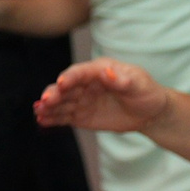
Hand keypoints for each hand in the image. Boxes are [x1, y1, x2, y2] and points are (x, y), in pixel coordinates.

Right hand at [34, 58, 170, 131]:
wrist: (151, 113)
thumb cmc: (147, 93)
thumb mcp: (140, 85)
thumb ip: (123, 80)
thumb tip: (107, 73)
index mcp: (99, 70)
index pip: (81, 72)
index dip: (70, 77)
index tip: (62, 84)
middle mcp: (86, 83)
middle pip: (65, 87)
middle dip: (54, 93)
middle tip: (46, 101)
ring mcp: (82, 99)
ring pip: (61, 102)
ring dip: (49, 106)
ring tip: (39, 111)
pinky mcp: (80, 115)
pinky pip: (64, 116)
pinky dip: (52, 118)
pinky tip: (42, 120)